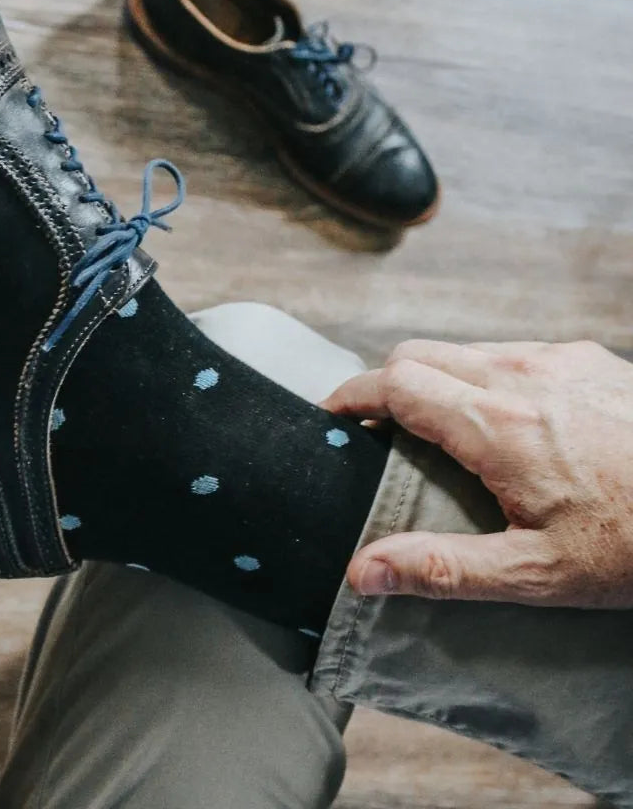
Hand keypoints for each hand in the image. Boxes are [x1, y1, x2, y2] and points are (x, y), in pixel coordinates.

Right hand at [322, 339, 632, 607]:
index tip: (330, 414)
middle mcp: (521, 375)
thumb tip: (363, 572)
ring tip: (437, 425)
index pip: (394, 382)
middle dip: (385, 383)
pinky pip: (513, 351)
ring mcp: (560, 360)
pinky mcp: (592, 358)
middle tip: (377, 427)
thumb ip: (443, 568)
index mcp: (496, 424)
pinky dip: (484, 372)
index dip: (351, 394)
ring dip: (435, 376)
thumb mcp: (539, 574)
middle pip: (419, 353)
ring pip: (465, 348)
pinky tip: (507, 418)